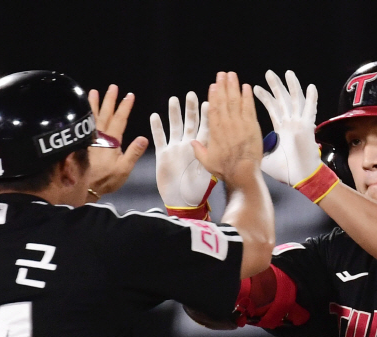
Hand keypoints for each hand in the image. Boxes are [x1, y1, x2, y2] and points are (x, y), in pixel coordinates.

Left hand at [85, 85, 148, 196]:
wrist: (83, 186)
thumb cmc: (106, 179)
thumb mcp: (124, 169)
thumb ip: (133, 153)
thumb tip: (144, 138)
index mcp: (112, 141)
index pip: (120, 120)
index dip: (125, 107)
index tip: (129, 95)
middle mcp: (100, 136)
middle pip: (106, 114)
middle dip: (110, 100)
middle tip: (113, 87)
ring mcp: (90, 138)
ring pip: (93, 117)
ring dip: (94, 104)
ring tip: (93, 92)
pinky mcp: (83, 142)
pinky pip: (85, 124)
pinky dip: (85, 115)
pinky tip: (84, 111)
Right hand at [150, 92, 215, 207]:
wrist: (183, 202)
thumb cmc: (198, 190)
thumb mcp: (208, 172)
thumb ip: (211, 157)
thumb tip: (221, 144)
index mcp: (202, 149)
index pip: (206, 127)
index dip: (207, 114)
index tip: (210, 100)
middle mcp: (188, 145)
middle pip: (190, 123)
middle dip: (191, 108)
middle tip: (192, 94)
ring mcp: (175, 149)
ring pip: (175, 126)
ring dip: (174, 113)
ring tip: (174, 99)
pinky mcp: (163, 155)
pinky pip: (159, 139)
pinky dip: (157, 128)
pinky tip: (154, 116)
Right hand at [191, 72, 262, 184]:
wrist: (242, 173)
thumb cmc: (224, 169)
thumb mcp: (207, 161)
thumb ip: (199, 150)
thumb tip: (192, 143)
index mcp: (215, 130)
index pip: (214, 108)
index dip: (214, 95)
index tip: (214, 85)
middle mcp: (227, 124)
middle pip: (224, 100)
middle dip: (223, 85)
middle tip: (222, 74)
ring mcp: (240, 124)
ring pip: (236, 101)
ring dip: (234, 86)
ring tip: (232, 75)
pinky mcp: (252, 126)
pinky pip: (249, 108)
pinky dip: (248, 97)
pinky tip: (246, 87)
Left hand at [254, 70, 321, 185]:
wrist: (300, 178)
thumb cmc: (285, 170)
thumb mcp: (265, 157)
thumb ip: (255, 148)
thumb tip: (239, 146)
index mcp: (280, 129)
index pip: (271, 108)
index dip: (264, 97)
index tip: (254, 87)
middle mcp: (290, 123)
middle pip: (281, 99)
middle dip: (274, 86)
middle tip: (268, 73)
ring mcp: (299, 124)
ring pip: (294, 100)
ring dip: (291, 86)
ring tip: (286, 73)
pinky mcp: (307, 127)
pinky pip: (310, 110)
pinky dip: (311, 99)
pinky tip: (310, 87)